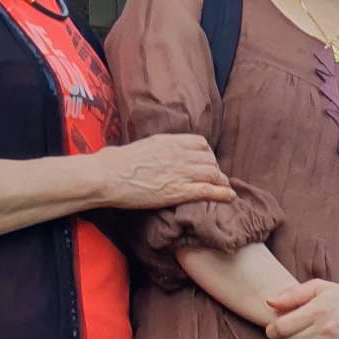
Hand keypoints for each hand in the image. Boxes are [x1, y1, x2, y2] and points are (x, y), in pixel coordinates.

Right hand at [95, 136, 234, 210]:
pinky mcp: (179, 191)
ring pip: (213, 173)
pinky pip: (208, 190)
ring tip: (225, 188)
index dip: (207, 155)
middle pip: (209, 159)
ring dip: (222, 182)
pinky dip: (222, 193)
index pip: (200, 144)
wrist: (109, 175)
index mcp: (169, 141)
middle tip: (216, 179)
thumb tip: (157, 153)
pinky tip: (229, 197)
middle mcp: (179, 154)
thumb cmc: (117, 162)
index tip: (207, 162)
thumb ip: (157, 149)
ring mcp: (181, 172)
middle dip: (216, 170)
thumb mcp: (142, 146)